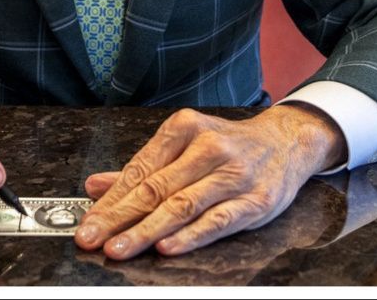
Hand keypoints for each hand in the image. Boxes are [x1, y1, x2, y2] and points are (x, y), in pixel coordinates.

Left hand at [75, 103, 346, 258]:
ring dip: (147, 230)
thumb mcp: (186, 143)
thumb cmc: (231, 146)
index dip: (111, 199)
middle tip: (93, 238)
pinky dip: (191, 235)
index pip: (140, 169)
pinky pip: (218, 221)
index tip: (88, 222)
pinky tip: (167, 247)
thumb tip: (96, 185)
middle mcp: (210, 148)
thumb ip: (142, 167)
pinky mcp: (256, 200)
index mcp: (186, 128)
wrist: (288, 142)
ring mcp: (235, 174)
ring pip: (183, 205)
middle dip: (119, 217)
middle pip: (156, 189)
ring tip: (119, 247)